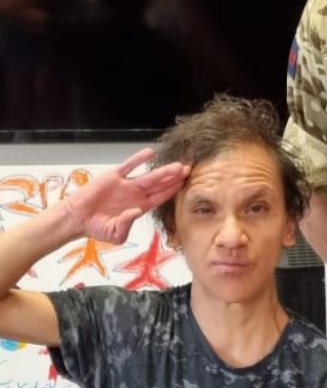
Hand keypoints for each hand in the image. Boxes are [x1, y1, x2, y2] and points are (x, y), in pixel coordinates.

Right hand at [60, 148, 188, 243]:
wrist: (77, 218)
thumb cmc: (97, 227)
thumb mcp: (114, 234)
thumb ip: (125, 225)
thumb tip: (135, 212)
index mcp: (140, 207)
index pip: (161, 198)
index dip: (173, 191)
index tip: (186, 185)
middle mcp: (136, 194)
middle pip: (160, 185)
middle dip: (174, 178)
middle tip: (189, 171)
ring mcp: (126, 184)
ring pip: (149, 176)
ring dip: (163, 171)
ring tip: (178, 165)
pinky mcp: (113, 176)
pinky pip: (128, 166)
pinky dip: (138, 159)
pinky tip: (149, 153)